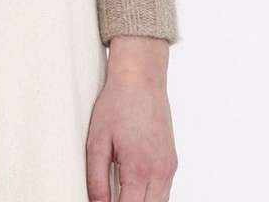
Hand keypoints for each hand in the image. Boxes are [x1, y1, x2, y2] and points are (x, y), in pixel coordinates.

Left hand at [85, 35, 177, 201]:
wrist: (141, 79)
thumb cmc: (117, 104)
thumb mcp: (97, 141)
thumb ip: (96, 179)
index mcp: (139, 168)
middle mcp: (160, 172)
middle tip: (111, 197)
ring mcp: (169, 168)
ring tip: (120, 193)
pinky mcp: (172, 162)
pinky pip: (164, 192)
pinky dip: (150, 197)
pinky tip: (134, 190)